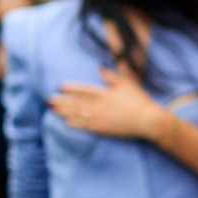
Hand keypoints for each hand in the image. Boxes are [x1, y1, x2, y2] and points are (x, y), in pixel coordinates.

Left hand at [50, 68, 168, 141]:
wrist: (148, 121)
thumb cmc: (139, 101)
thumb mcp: (127, 84)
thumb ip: (111, 77)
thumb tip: (99, 67)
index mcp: (104, 94)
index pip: (83, 90)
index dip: (70, 88)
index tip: (60, 86)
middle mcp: (99, 107)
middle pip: (76, 103)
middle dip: (62, 101)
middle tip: (49, 99)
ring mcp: (100, 119)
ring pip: (78, 115)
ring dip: (64, 112)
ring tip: (54, 110)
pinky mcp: (103, 129)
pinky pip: (85, 126)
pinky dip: (75, 124)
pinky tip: (66, 122)